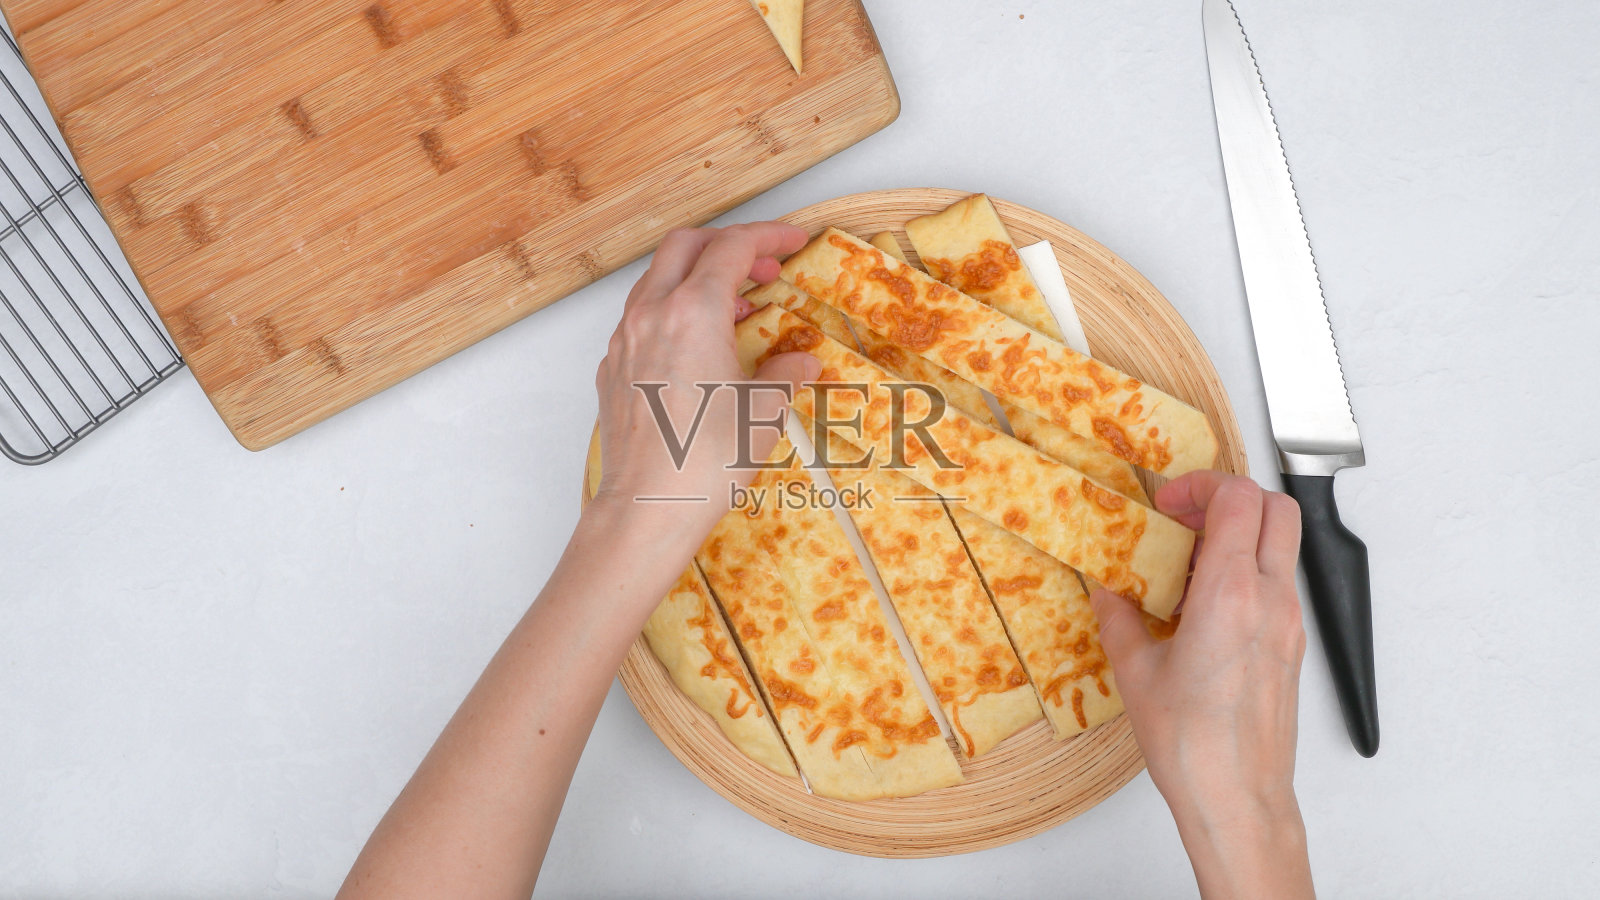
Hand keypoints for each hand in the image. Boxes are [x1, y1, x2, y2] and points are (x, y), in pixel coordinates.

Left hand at [591, 223, 819, 532]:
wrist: (648, 506)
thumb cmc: (707, 459)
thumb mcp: (765, 410)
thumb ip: (784, 372)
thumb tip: (800, 360)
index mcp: (693, 311)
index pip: (732, 247)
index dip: (768, 237)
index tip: (793, 241)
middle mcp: (651, 314)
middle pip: (686, 246)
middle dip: (727, 245)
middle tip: (764, 269)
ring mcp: (624, 340)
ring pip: (658, 280)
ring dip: (698, 279)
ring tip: (736, 310)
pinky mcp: (611, 369)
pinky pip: (641, 318)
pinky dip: (673, 312)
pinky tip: (697, 346)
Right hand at [1091, 471, 1313, 898]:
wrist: (1238, 799)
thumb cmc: (1192, 745)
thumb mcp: (1136, 672)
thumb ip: (1120, 618)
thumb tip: (1109, 592)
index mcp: (1231, 594)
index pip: (1238, 498)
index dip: (1201, 484)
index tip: (1168, 503)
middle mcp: (1271, 601)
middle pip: (1276, 508)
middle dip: (1228, 497)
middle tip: (1185, 517)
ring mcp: (1288, 624)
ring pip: (1280, 545)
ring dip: (1238, 536)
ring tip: (1186, 565)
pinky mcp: (1291, 646)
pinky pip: (1276, 584)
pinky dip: (1245, 572)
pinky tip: (1202, 605)